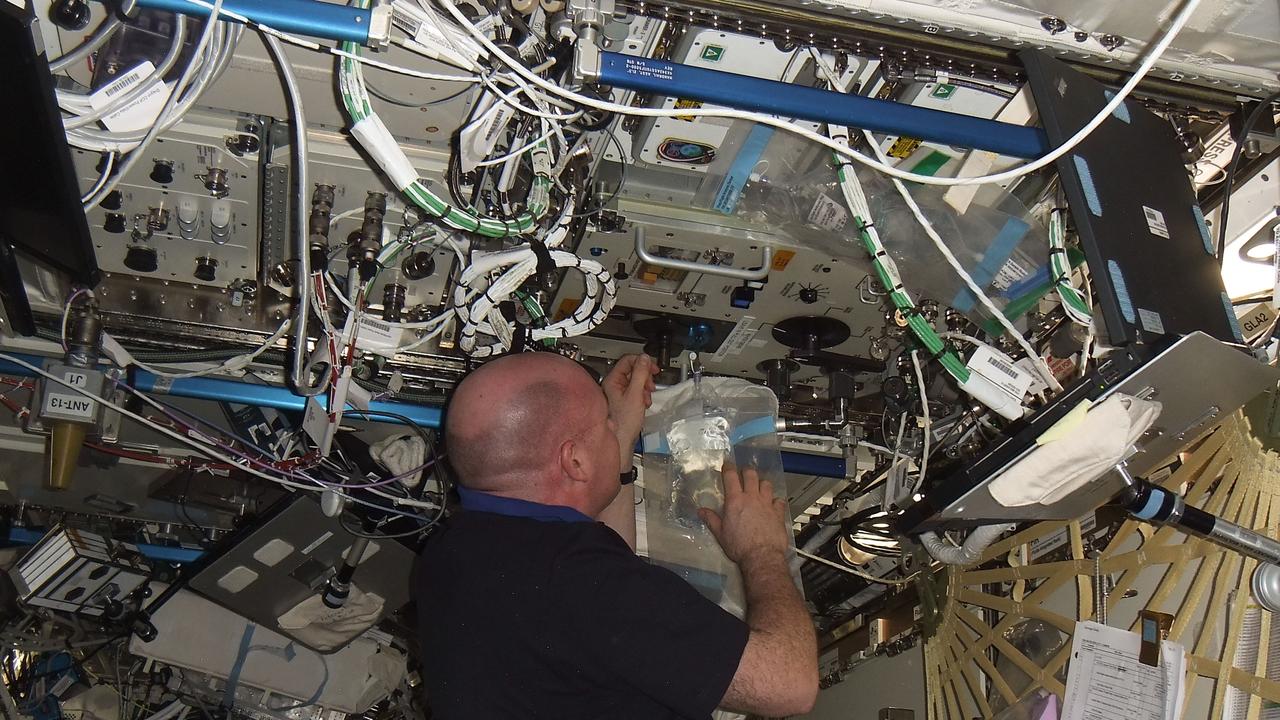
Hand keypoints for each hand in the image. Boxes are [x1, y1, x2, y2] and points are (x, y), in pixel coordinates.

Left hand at [602, 354, 657, 468]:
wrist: (622, 441)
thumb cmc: (624, 422)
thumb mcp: (635, 394)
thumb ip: (640, 374)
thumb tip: (644, 358)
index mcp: (613, 380)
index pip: (628, 360)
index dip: (642, 362)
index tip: (653, 368)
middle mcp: (613, 385)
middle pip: (632, 370)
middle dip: (645, 377)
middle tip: (650, 385)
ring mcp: (617, 394)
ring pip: (635, 381)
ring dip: (644, 387)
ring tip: (646, 397)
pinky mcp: (623, 402)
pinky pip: (635, 392)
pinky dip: (642, 395)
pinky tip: (644, 404)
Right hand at [698, 462, 790, 566]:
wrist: (761, 556)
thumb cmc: (740, 546)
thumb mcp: (720, 534)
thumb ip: (711, 519)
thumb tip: (701, 511)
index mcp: (735, 501)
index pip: (731, 477)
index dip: (728, 468)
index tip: (727, 464)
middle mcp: (752, 498)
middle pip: (751, 475)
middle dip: (747, 471)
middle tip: (744, 472)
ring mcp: (767, 504)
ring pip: (766, 484)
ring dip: (762, 483)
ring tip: (760, 486)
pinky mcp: (778, 513)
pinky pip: (779, 500)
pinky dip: (776, 500)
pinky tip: (774, 503)